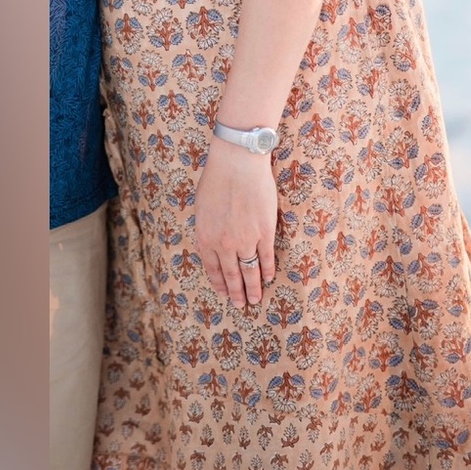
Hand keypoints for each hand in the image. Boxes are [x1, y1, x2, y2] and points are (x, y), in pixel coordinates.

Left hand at [194, 137, 277, 307]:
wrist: (237, 164)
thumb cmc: (216, 178)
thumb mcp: (202, 207)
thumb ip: (207, 228)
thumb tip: (212, 240)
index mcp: (206, 238)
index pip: (213, 268)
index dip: (219, 283)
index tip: (224, 294)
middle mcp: (224, 245)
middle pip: (232, 275)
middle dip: (236, 292)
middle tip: (240, 305)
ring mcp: (246, 240)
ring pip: (250, 271)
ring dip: (253, 288)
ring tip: (255, 300)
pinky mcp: (265, 232)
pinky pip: (266, 257)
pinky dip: (268, 269)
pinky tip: (269, 278)